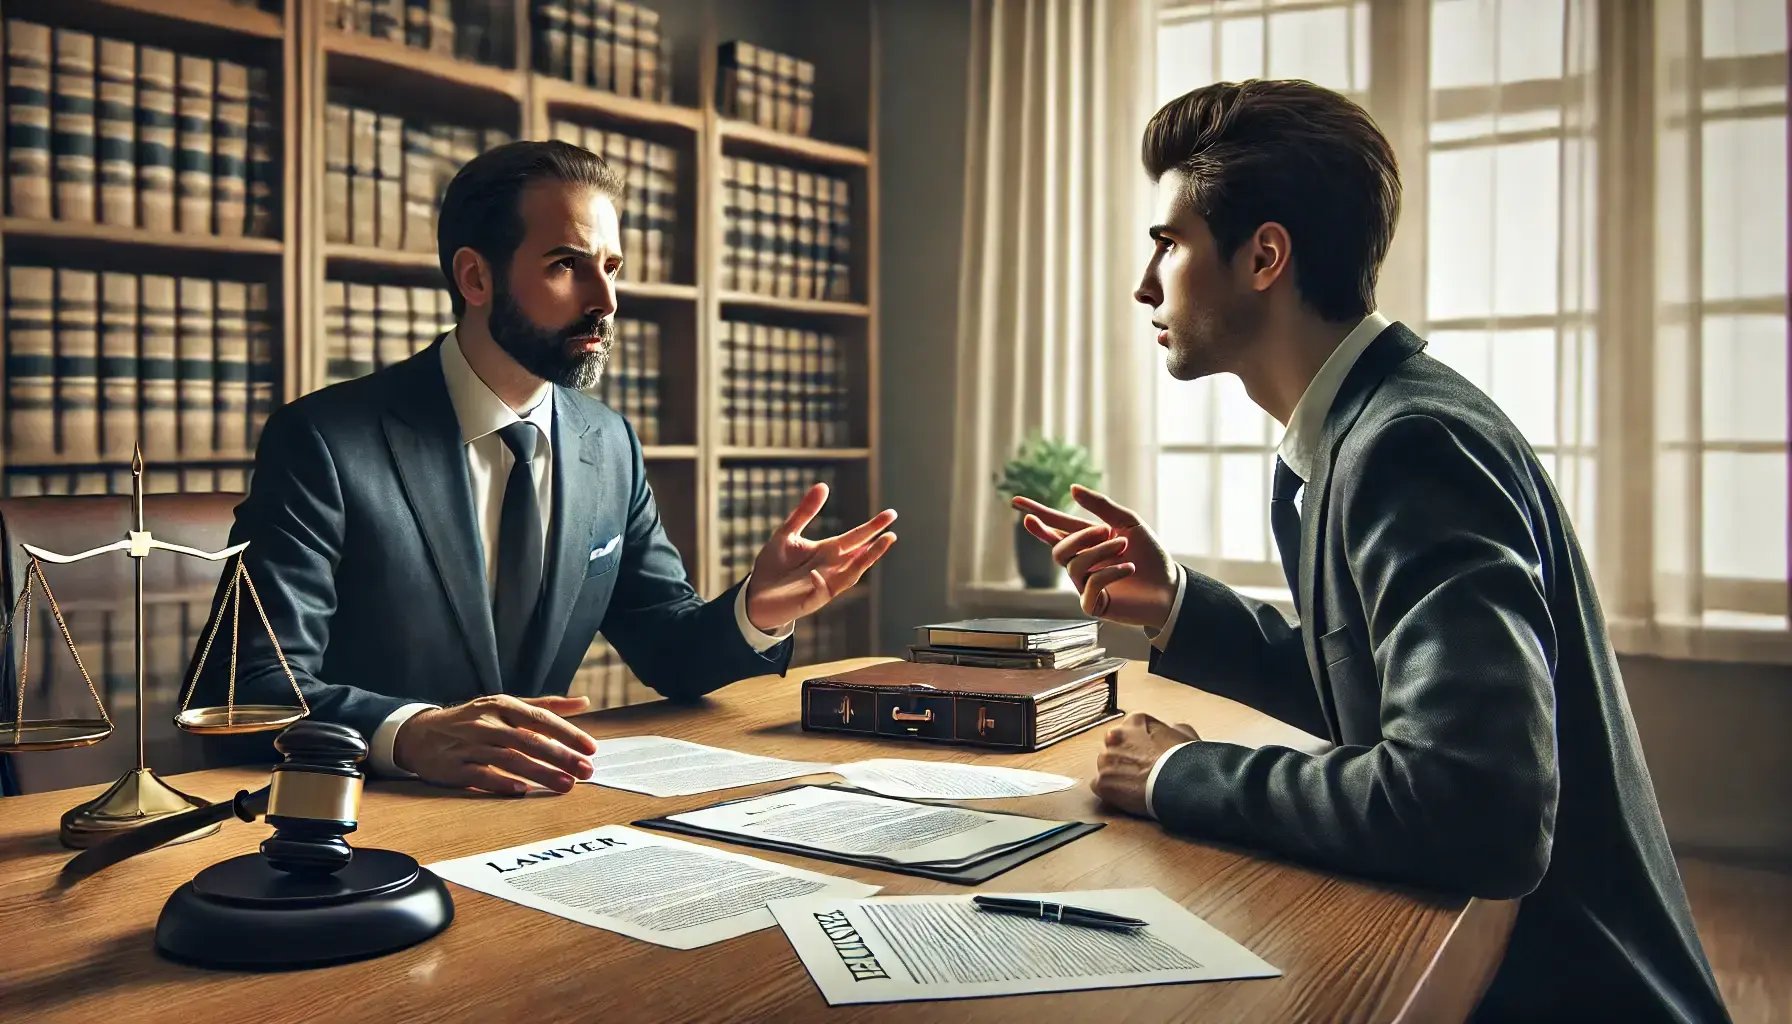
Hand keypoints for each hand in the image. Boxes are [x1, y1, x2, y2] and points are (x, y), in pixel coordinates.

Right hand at [393, 694, 598, 794]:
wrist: (420, 734)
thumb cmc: (473, 720)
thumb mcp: (505, 705)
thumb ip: (545, 706)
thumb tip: (584, 702)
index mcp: (502, 705)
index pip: (540, 718)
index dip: (568, 733)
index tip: (591, 748)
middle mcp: (487, 723)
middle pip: (529, 740)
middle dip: (561, 756)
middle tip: (586, 770)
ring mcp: (470, 745)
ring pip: (510, 759)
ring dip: (541, 773)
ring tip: (566, 785)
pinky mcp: (454, 767)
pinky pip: (481, 776)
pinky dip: (503, 783)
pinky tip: (524, 791)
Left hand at [745, 482, 897, 630]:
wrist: (755, 596)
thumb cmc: (773, 566)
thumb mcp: (787, 534)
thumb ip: (804, 512)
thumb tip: (823, 485)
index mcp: (827, 551)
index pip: (855, 538)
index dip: (873, 527)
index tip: (891, 514)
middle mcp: (830, 569)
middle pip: (858, 556)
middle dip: (875, 546)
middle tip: (891, 533)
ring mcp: (822, 586)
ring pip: (849, 576)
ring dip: (860, 564)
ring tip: (871, 550)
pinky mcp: (808, 602)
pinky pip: (819, 594)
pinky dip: (820, 584)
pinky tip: (816, 575)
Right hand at [1012, 484, 1177, 628]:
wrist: (1170, 587)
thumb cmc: (1151, 555)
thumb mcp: (1128, 523)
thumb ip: (1101, 506)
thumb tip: (1072, 489)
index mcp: (1087, 543)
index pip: (1055, 528)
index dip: (1037, 516)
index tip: (1016, 502)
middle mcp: (1081, 564)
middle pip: (1059, 549)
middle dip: (1081, 537)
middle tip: (1107, 532)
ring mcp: (1084, 585)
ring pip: (1074, 564)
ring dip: (1102, 552)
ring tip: (1125, 549)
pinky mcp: (1092, 604)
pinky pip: (1091, 584)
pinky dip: (1111, 572)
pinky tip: (1129, 569)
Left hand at [1091, 712, 1200, 817]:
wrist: (1179, 784)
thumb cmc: (1184, 761)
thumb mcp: (1185, 734)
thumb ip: (1172, 729)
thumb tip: (1173, 730)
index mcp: (1135, 721)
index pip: (1130, 731)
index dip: (1138, 745)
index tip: (1146, 755)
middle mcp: (1116, 736)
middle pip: (1114, 747)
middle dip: (1124, 758)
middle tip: (1140, 770)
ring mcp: (1106, 759)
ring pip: (1105, 766)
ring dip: (1116, 774)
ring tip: (1135, 784)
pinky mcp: (1102, 782)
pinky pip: (1100, 786)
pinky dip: (1110, 791)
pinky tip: (1126, 795)